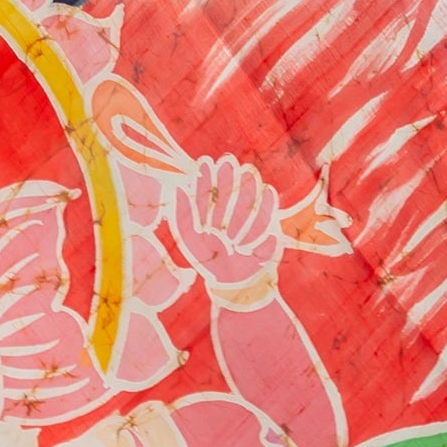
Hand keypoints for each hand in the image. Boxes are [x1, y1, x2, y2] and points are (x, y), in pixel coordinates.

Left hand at [172, 155, 283, 302]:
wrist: (234, 285)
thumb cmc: (209, 263)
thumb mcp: (189, 239)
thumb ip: (181, 213)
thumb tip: (177, 186)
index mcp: (209, 215)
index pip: (207, 192)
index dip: (206, 177)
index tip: (205, 162)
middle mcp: (228, 215)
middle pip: (228, 191)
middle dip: (227, 176)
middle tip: (227, 161)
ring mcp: (247, 220)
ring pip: (247, 199)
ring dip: (247, 185)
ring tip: (247, 172)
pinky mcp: (265, 228)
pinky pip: (268, 215)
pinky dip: (269, 205)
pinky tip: (268, 191)